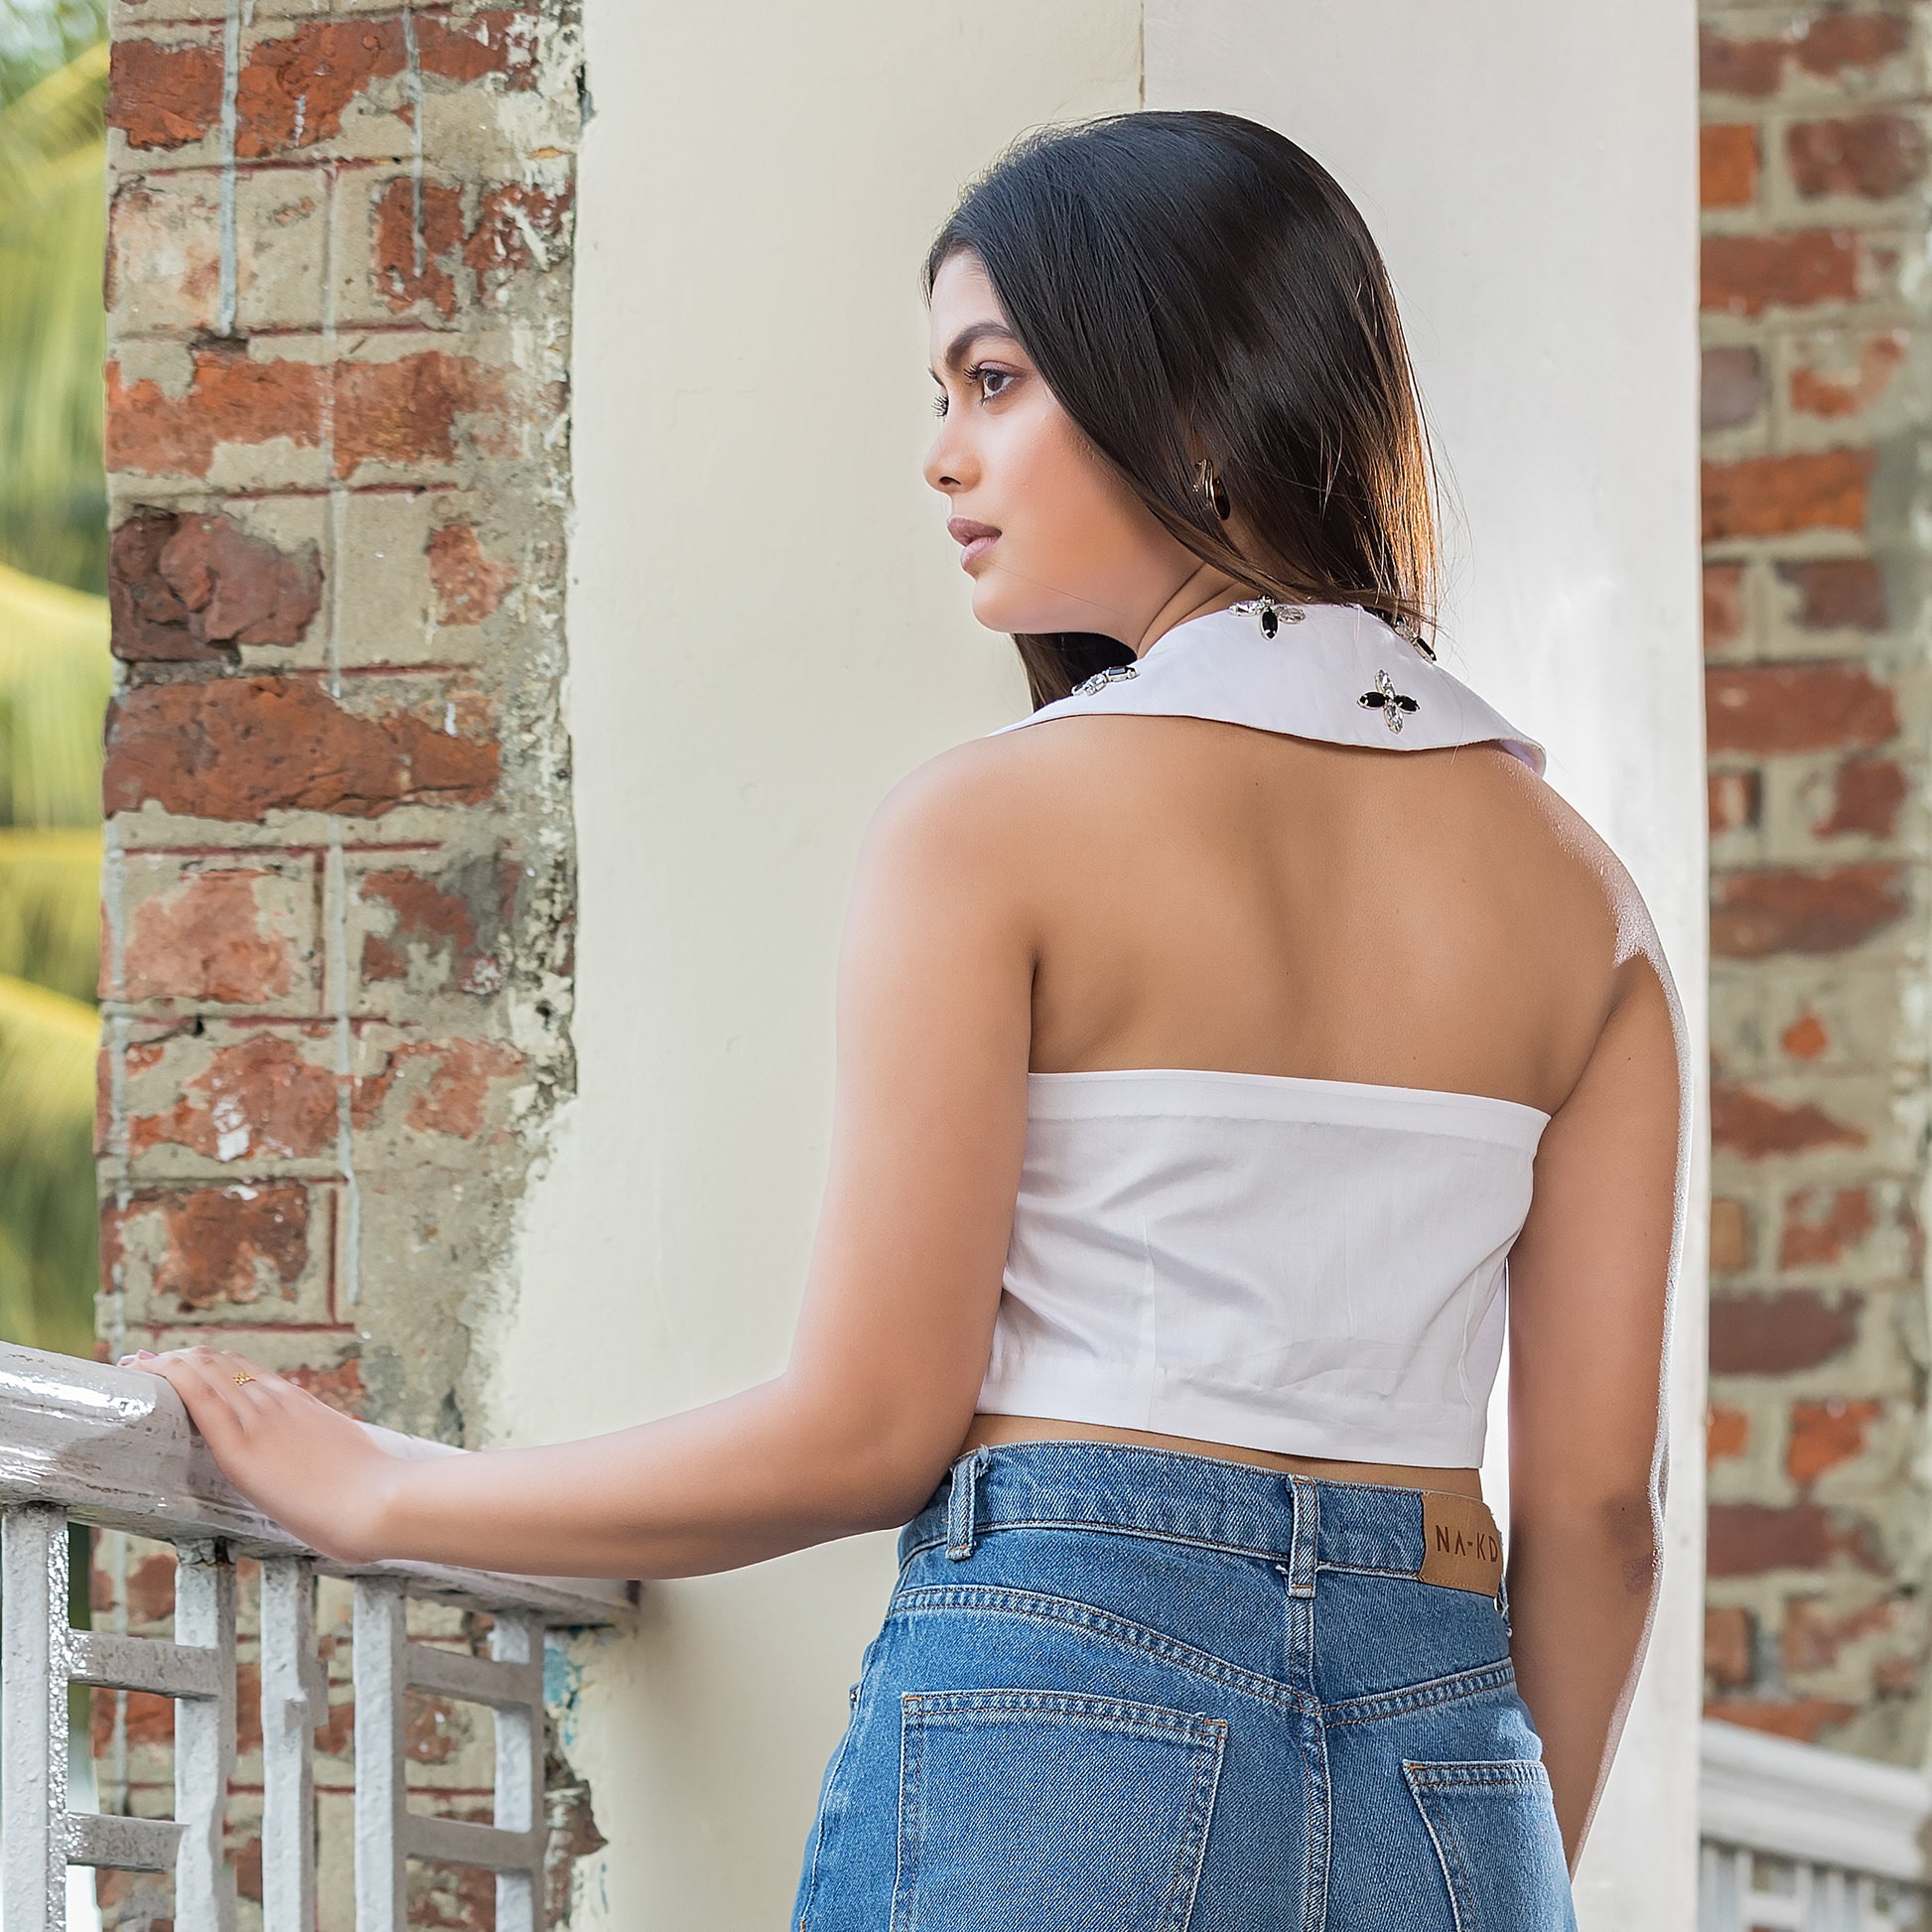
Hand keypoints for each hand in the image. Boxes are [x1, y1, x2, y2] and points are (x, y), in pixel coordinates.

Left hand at [120, 1346, 401, 1564]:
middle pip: (220, 1363)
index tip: (187, 1365)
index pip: (248, 1371)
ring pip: (203, 1371)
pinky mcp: (240, 1445)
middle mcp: (278, 1402)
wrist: (381, 1501)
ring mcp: (259, 1420)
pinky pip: (197, 1396)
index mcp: (302, 1406)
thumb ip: (331, 1462)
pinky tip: (145, 1371)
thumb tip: (336, 1478)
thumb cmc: (375, 1496)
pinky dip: (168, 1376)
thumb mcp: (350, 1465)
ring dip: (165, 1363)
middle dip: (179, 1358)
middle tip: (147, 1361)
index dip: (212, 1364)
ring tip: (135, 1364)